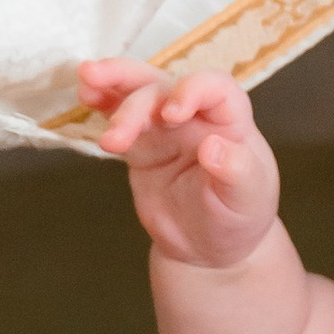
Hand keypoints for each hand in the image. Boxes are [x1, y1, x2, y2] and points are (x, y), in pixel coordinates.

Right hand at [79, 57, 281, 267]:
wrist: (209, 247)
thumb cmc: (238, 217)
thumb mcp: (247, 198)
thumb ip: (237, 171)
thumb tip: (212, 148)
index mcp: (230, 122)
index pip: (214, 88)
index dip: (191, 90)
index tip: (171, 114)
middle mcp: (195, 116)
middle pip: (164, 86)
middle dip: (136, 94)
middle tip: (114, 118)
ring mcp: (164, 128)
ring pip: (137, 93)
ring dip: (112, 86)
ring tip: (86, 89)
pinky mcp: (140, 145)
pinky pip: (119, 116)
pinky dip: (102, 102)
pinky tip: (86, 96)